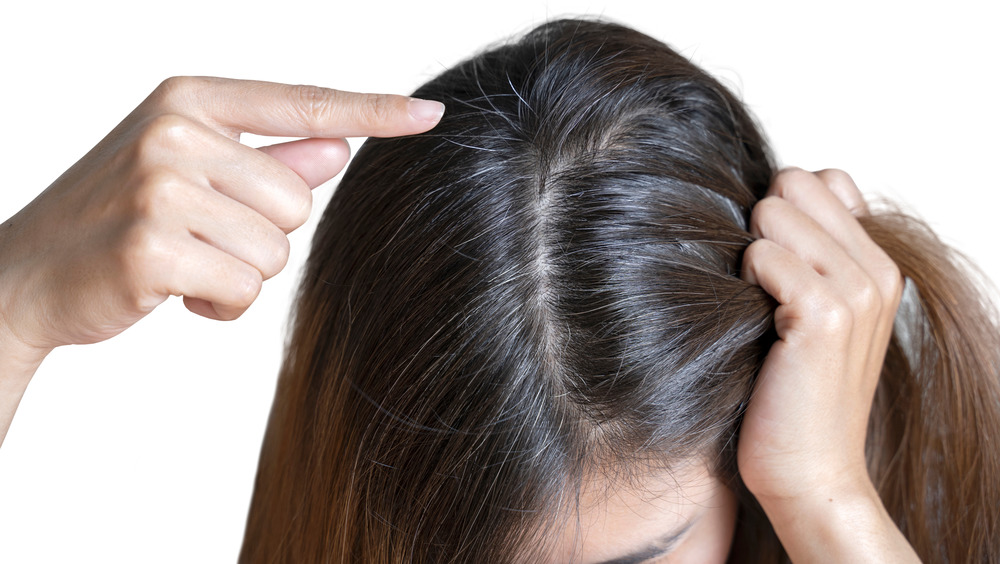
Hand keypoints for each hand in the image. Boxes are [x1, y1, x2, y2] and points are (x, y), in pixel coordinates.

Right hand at [0, 76, 444, 364]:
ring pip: (275, 250)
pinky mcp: (151, 246)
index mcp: (190, 100)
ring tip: (183, 262)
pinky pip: (243, 288)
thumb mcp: (191, 171)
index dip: (374, 112)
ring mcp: (159, 185)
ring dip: (240, 274)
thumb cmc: (120, 218)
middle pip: (297, 201)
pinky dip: (220, 306)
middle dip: (260, 235)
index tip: (430, 114)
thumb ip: (269, 158)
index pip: (303, 103)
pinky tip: (175, 293)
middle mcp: (175, 131)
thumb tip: (341, 147)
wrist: (26, 271)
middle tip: (198, 236)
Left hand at [737, 168, 916, 560]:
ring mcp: (856, 291)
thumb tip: (766, 204)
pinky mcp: (825, 316)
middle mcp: (876, 270)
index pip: (823, 179)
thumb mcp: (813, 317)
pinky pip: (763, 255)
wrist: (810, 471)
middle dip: (761, 223)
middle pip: (794, 182)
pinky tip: (756, 320)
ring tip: (758, 304)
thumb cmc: (794, 395)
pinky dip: (745, 279)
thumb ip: (809, 258)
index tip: (774, 264)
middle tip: (759, 284)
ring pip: (774, 210)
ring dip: (749, 252)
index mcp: (877, 265)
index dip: (783, 210)